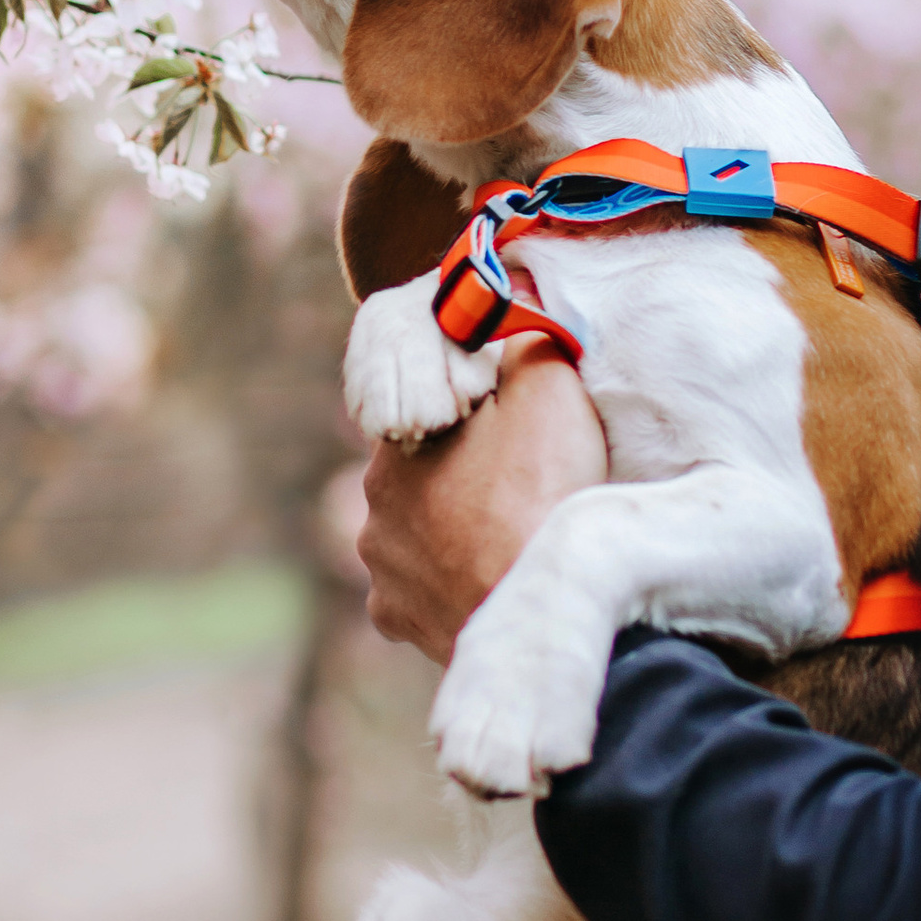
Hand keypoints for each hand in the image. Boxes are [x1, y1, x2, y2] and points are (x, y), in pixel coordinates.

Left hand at [357, 335, 608, 668]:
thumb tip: (509, 299)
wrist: (546, 610)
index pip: (426, 413)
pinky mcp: (399, 621)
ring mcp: (381, 569)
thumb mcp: (549, 388)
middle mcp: (370, 507)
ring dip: (452, 533)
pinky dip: (448, 585)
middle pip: (420, 475)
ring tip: (510, 538)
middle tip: (520, 488)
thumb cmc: (545, 493)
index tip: (511, 433)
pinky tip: (488, 581)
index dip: (471, 419)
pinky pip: (420, 592)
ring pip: (417, 535)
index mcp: (393, 445)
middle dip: (459, 476)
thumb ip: (522, 338)